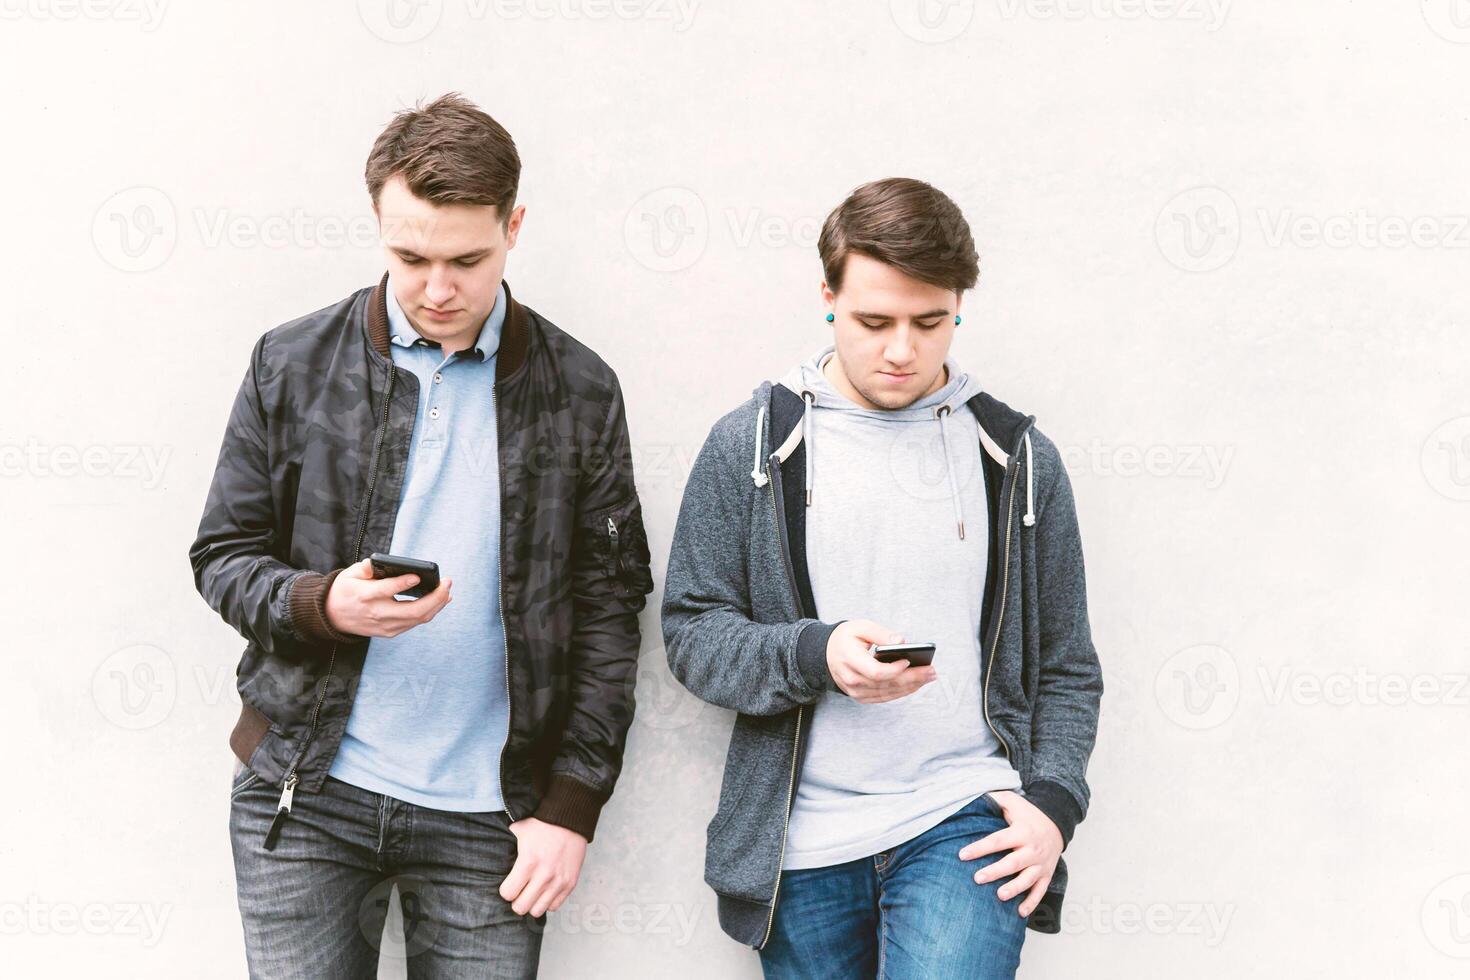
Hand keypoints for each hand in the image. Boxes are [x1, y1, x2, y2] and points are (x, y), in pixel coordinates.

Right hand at [324, 558, 451, 637]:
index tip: (418, 576)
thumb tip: (376, 562)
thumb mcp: (350, 574)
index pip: (385, 591)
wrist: (333, 616)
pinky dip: (430, 612)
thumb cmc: (346, 590)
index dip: (402, 584)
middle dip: (435, 597)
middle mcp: (377, 613)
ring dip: (437, 604)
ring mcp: (385, 626)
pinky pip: (415, 623)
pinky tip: (440, 601)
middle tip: (447, 582)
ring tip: (447, 590)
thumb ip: (365, 567)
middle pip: (412, 611)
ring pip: (418, 619)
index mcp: (365, 596)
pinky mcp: (390, 632)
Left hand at [498, 817, 587, 916]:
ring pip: (537, 911)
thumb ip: (506, 843)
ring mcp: (558, 881)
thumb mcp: (519, 830)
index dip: (506, 890)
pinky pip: (554, 906)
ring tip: (532, 893)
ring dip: (532, 903)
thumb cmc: (543, 826)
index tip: (509, 884)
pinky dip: (548, 901)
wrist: (571, 821)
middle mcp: (544, 875)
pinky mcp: (570, 884)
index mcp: (528, 862)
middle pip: (520, 907)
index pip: (508, 893)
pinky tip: (545, 890)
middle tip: (519, 892)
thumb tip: (492, 850)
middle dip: (516, 901)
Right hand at [825, 620, 936, 703]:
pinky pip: (884, 697)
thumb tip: (901, 641)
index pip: (875, 672)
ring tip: (928, 677)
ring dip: (911, 686)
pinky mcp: (861, 696)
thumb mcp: (860, 627)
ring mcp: (855, 691)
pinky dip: (901, 691)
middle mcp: (851, 680)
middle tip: (931, 671)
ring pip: (887, 693)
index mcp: (849, 660)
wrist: (826, 652)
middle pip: (886, 684)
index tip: (909, 660)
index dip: (894, 669)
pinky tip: (915, 684)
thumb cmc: (846, 638)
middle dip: (912, 678)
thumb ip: (880, 633)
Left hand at [959, 790, 1062, 916]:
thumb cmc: (1028, 814)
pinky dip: (1032, 902)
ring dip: (1014, 888)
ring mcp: (1041, 863)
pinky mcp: (1047, 874)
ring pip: (1027, 879)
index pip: (998, 841)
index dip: (980, 848)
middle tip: (977, 878)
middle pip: (1012, 862)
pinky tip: (1020, 912)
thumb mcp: (1013, 801)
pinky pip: (1040, 891)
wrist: (1058, 822)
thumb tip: (970, 797)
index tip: (962, 855)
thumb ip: (994, 799)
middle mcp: (1032, 849)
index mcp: (1021, 831)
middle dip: (995, 871)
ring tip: (999, 895)